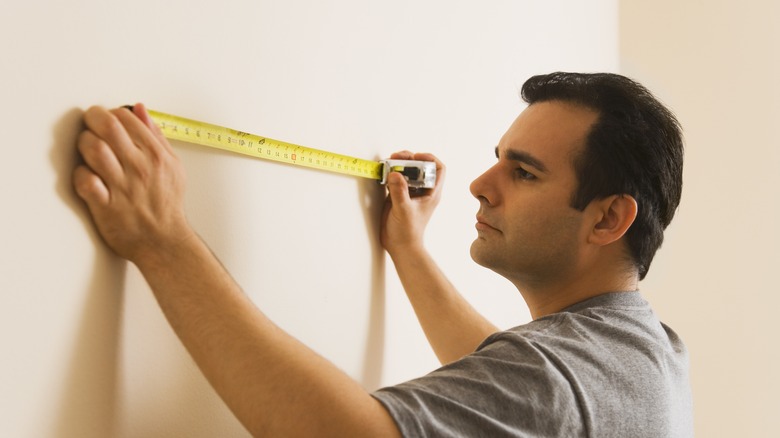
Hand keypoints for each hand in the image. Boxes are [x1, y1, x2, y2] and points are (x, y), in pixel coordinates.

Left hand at [73, 103, 194, 262]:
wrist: (164, 241)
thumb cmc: (166, 204)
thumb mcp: (172, 166)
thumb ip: (156, 136)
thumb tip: (141, 110)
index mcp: (156, 155)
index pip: (126, 118)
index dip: (111, 113)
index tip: (108, 121)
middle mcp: (139, 168)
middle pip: (107, 126)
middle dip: (92, 119)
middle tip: (90, 125)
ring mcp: (122, 187)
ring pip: (93, 149)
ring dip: (85, 144)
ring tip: (88, 150)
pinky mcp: (106, 205)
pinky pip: (85, 181)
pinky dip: (81, 174)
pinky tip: (87, 175)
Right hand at [380, 151, 444, 254]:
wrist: (400, 245)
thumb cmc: (408, 232)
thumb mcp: (404, 210)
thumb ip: (400, 191)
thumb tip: (395, 173)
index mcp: (431, 193)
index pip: (438, 169)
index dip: (429, 158)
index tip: (415, 156)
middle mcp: (422, 190)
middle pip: (420, 166)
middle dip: (409, 158)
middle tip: (397, 157)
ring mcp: (410, 192)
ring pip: (408, 171)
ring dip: (398, 165)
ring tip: (389, 162)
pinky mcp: (399, 195)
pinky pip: (396, 179)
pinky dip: (390, 174)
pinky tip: (384, 173)